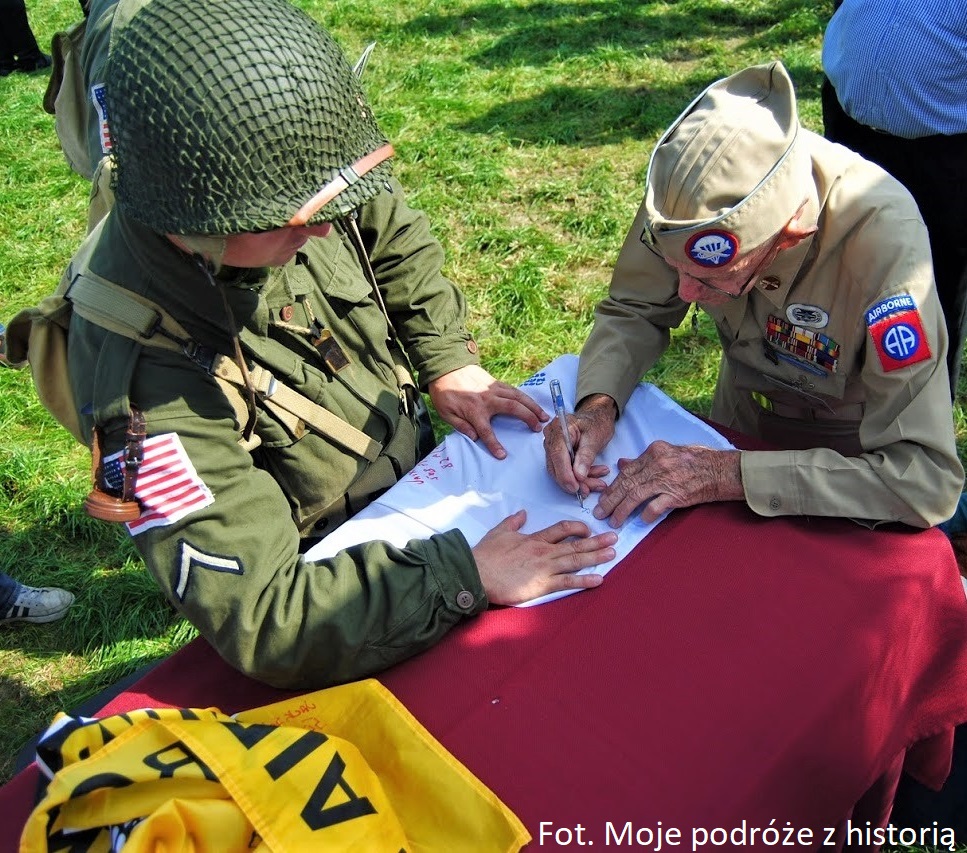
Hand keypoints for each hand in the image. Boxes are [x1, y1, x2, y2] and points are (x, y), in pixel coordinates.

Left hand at [428, 364, 548, 458]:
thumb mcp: (445, 412)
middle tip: (539, 428)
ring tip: (544, 416)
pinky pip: (514, 390)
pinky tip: (533, 403)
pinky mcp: (496, 383)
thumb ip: (460, 426)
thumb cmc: (445, 392)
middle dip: (528, 418)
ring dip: (533, 406)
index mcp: (473, 410)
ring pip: (518, 397)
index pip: (485, 431)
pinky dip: (526, 397)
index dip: (494, 444)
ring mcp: (493, 389)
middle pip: (513, 409)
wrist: (446, 366)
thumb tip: (474, 438)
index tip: (502, 455)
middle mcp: (487, 399)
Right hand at [472, 510, 617, 604]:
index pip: (561, 529)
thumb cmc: (485, 555)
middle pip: (575, 543)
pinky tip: (599, 579)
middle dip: (596, 541)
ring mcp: (544, 567)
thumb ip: (513, 522)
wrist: (476, 573)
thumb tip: (522, 513)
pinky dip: (584, 580)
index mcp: (534, 539)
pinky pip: (567, 582)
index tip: (588, 529)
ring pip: (575, 559)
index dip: (577, 528)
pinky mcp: (542, 584)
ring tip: (613, 553)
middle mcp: (544, 551)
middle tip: (614, 537)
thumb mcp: (498, 532)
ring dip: (596, 556)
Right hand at [543, 394, 615, 498]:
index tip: (576, 487)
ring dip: (579, 481)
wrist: (597, 418)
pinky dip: (579, 476)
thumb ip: (586, 457)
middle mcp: (551, 437)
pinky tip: (594, 477)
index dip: (565, 474)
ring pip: (560, 471)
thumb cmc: (597, 424)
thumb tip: (578, 476)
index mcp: (559, 428)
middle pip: (556, 466)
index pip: (557, 455)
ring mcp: (552, 446)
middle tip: (589, 490)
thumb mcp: (595, 438)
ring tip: (598, 483)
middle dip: (574, 481)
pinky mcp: (557, 455)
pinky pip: (564, 470)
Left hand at [593, 441, 742, 526]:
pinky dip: (646, 514)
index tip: (603, 498)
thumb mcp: (667, 453)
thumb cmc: (696, 461)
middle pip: (626, 484)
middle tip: (600, 513)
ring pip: (635, 496)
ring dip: (622, 511)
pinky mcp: (677, 494)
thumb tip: (622, 464)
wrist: (721, 470)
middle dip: (610, 500)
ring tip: (614, 521)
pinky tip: (640, 520)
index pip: (626, 471)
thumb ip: (644, 460)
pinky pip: (655, 507)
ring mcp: (667, 479)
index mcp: (654, 451)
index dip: (612, 487)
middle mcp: (658, 463)